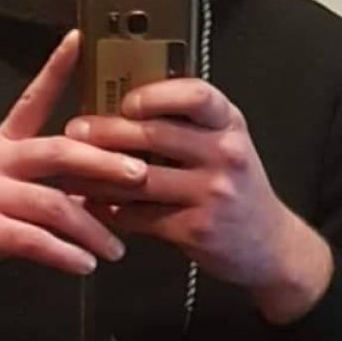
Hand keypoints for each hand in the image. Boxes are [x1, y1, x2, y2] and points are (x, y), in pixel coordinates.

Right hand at [0, 31, 148, 296]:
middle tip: (140, 175)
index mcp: (4, 145)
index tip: (79, 38)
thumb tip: (102, 186)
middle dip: (103, 163)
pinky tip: (84, 265)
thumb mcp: (4, 185)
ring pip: (52, 204)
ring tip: (115, 248)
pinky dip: (63, 255)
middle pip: (58, 152)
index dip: (55, 68)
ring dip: (90, 228)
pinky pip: (32, 241)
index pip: (32, 99)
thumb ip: (48, 181)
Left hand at [65, 79, 333, 324]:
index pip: (196, 94)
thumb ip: (189, 126)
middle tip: (73, 129)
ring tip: (70, 172)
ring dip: (99, 176)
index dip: (156, 94)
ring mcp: (212, 193)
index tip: (125, 100)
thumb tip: (124, 106)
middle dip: (107, 131)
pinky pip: (142, 217)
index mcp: (229, 123)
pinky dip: (113, 212)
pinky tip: (94, 206)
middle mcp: (225, 153)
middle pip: (156, 135)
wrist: (271, 246)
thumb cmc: (238, 188)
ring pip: (141, 179)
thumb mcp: (227, 145)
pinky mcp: (197, 229)